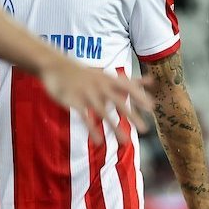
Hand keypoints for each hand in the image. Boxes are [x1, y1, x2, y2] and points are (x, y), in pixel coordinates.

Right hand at [38, 55, 153, 142]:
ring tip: (125, 141)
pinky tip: (99, 141)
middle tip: (144, 130)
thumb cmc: (86, 74)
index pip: (128, 87)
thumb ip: (130, 81)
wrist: (56, 67)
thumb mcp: (108, 76)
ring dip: (115, 127)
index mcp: (108, 80)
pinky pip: (85, 117)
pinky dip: (92, 129)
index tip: (151, 107)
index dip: (139, 96)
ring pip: (102, 112)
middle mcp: (99, 86)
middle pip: (118, 101)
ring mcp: (86, 94)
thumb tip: (152, 81)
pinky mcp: (74, 102)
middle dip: (131, 115)